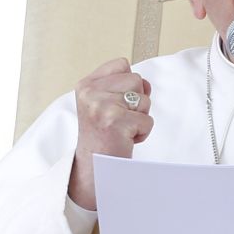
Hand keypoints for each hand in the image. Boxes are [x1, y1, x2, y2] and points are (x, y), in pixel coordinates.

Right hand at [68, 58, 153, 209]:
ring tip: (121, 130)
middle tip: (118, 121)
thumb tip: (146, 84)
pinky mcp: (115, 122)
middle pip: (136, 80)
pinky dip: (142, 134)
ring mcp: (101, 106)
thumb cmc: (103, 136)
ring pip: (144, 100)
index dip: (127, 85)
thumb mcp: (105, 104)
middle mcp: (90, 93)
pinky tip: (125, 140)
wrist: (93, 169)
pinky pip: (148, 121)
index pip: (122, 64)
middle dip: (135, 103)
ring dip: (139, 118)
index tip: (114, 105)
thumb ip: (124, 87)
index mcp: (86, 84)